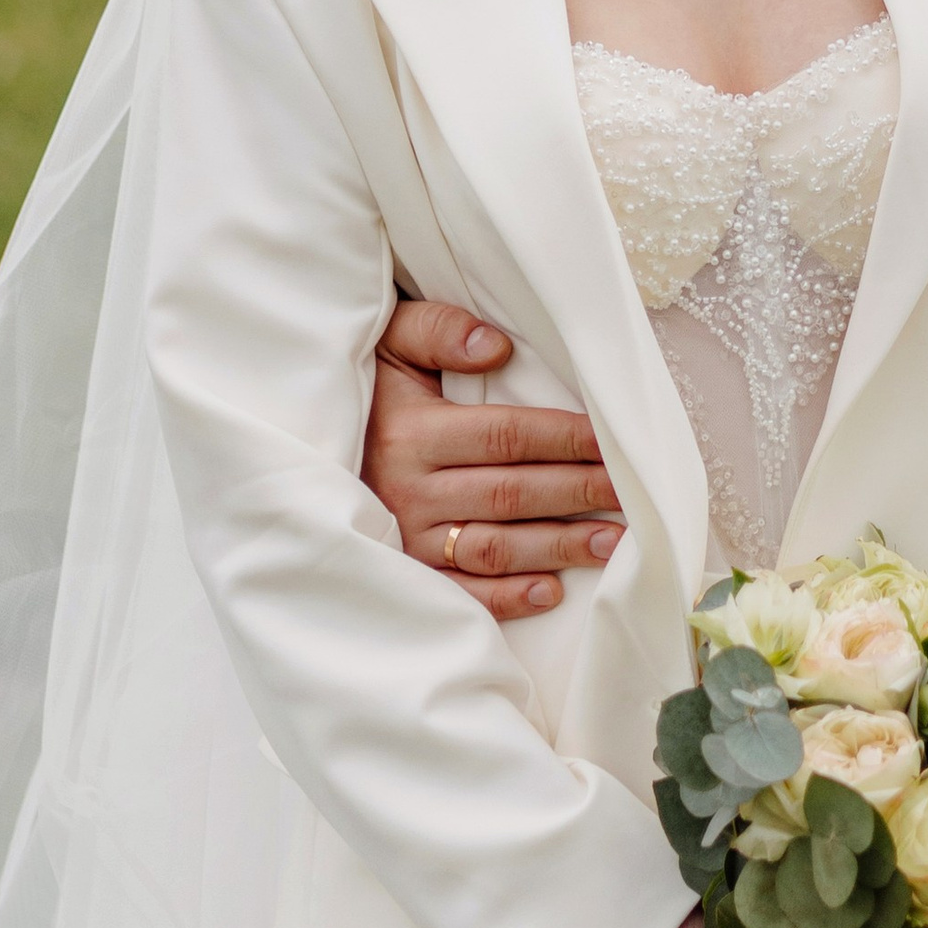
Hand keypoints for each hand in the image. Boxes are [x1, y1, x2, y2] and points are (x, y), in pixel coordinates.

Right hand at [364, 299, 623, 616]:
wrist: (293, 440)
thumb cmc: (365, 388)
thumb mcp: (388, 341)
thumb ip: (438, 330)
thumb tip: (496, 346)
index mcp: (412, 432)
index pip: (506, 436)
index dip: (565, 440)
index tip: (614, 441)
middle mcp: (409, 490)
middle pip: (512, 494)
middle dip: (579, 493)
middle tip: (635, 494)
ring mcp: (404, 538)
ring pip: (495, 547)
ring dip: (558, 547)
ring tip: (615, 543)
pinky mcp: (401, 572)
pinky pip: (459, 593)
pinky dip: (506, 598)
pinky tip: (551, 592)